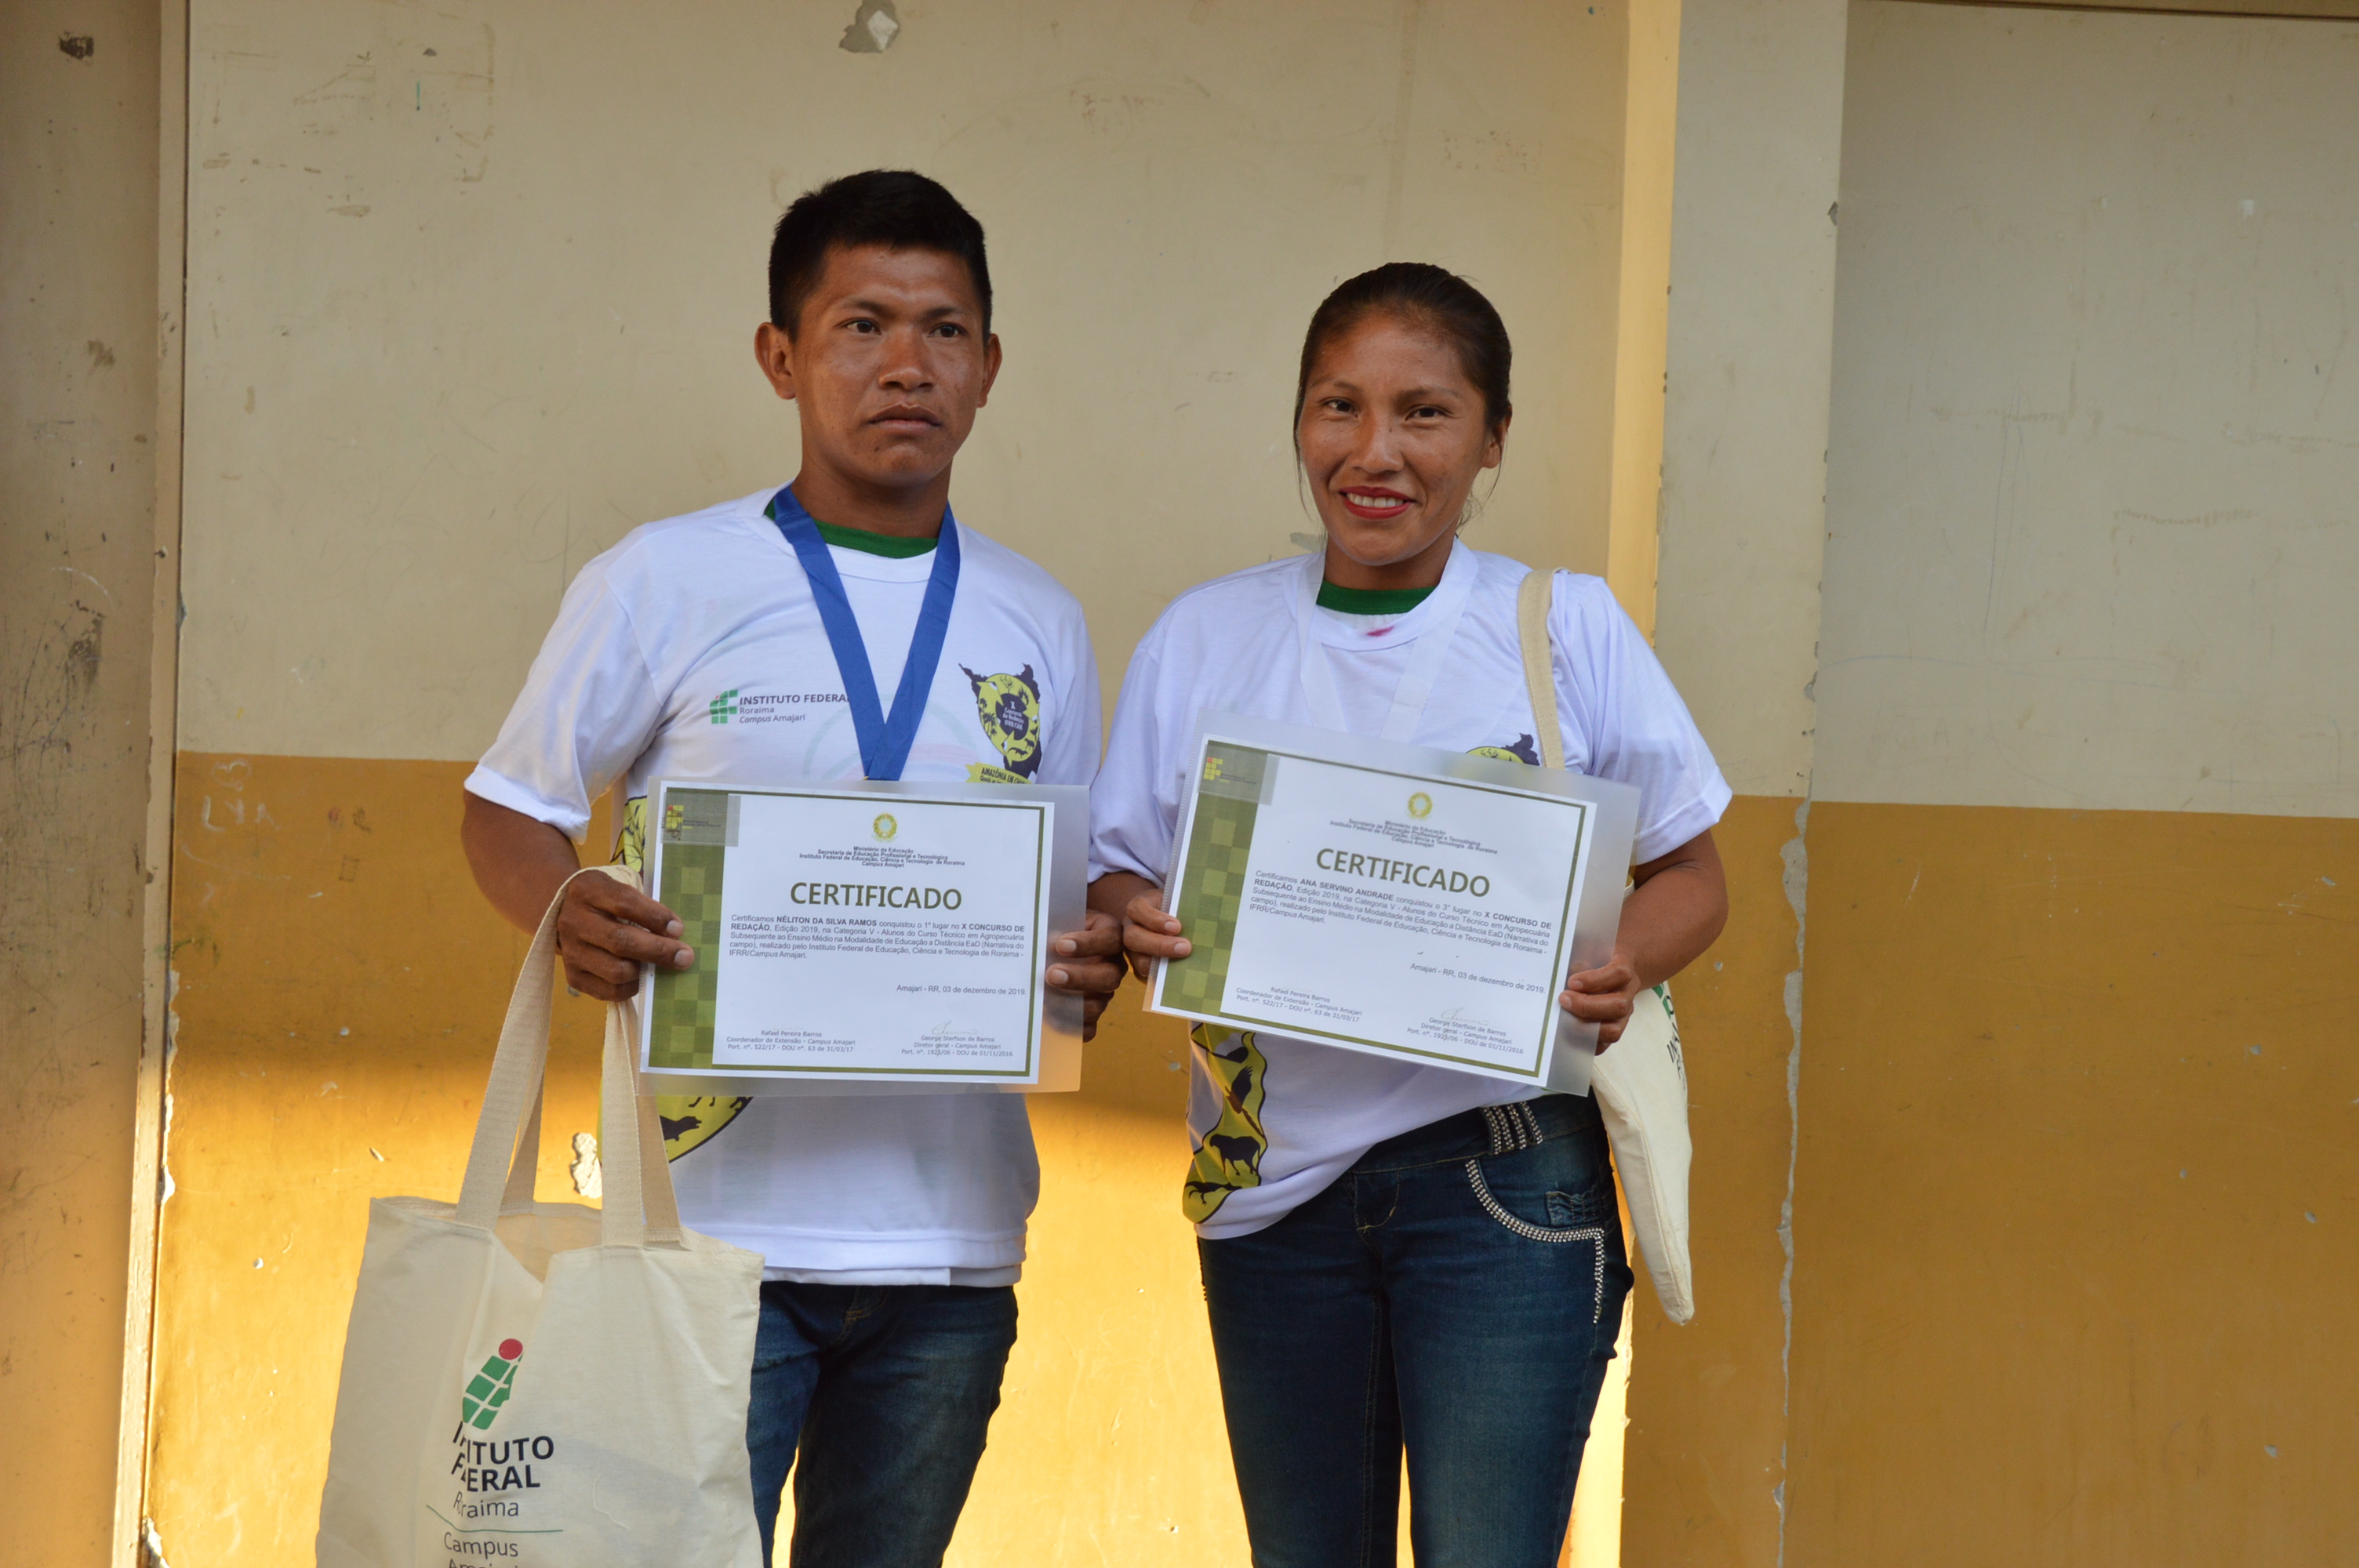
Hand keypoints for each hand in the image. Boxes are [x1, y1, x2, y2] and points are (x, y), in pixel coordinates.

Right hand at [557, 872, 693, 1001]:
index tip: (678, 928)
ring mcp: (571, 951)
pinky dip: (631, 988)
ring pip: (616, 970)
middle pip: (621, 941)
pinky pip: (608, 991)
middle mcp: (575, 921)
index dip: (655, 917)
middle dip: (659, 951)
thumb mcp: (617, 888)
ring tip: (660, 966)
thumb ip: (643, 905)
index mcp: (589, 890)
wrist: (562, 912)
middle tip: (685, 956)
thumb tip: (676, 933)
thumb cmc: (604, 900)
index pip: (625, 903)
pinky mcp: (573, 976)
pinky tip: (641, 978)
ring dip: (646, 971)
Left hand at [1045, 910, 1127, 1040]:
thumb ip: (1053, 928)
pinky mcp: (1090, 1011)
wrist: (1055, 947)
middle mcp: (1113, 965)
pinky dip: (1071, 1026)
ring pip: (1098, 1004)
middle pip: (1109, 977)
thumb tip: (1038, 942)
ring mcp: (1104, 991)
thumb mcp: (1059, 920)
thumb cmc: (1059, 928)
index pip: (1109, 939)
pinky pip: (1089, 1027)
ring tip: (1044, 1001)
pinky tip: (1050, 1020)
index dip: (1088, 944)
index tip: (1061, 944)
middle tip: (1051, 975)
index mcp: (1110, 935)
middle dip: (1079, 977)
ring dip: (1070, 1004)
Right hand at [1116, 888, 1188, 983]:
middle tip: (1185, 947)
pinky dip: (1163, 978)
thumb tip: (1207, 920)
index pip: (1137, 909)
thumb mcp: (1179, 903)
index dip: (1154, 919)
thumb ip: (1186, 909)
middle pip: (1133, 937)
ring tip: (1184, 962)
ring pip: (1138, 960)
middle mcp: (1131, 929)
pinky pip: (1147, 976)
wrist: (1174, 922)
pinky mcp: (1141, 968)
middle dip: (1159, 944)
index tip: (1176, 927)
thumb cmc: (1178, 909)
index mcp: (1139, 908)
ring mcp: (1134, 950)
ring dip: (1163, 963)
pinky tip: (1181, 976)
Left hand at [1559, 948, 1643, 1051]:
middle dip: (1587, 1006)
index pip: (1618, 974)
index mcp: (1624, 968)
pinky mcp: (1615, 1027)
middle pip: (1618, 1005)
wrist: (1616, 966)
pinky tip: (1568, 1035)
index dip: (1595, 980)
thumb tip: (1558, 974)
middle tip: (1563, 1000)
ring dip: (1586, 1028)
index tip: (1572, 982)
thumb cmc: (1597, 955)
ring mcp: (1623, 1014)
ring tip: (1564, 1020)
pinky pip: (1605, 1044)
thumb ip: (1579, 955)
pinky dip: (1587, 1043)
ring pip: (1614, 1030)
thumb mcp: (1590, 947)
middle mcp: (1627, 993)